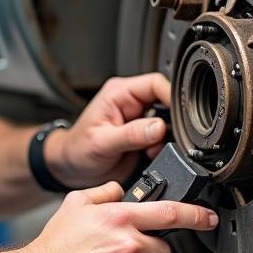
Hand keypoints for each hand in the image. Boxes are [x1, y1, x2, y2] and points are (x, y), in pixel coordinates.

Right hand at [19, 181, 217, 252]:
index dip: (196, 215)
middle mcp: (128, 245)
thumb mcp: (76, 203)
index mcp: (119, 218)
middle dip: (149, 251)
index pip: (169, 213)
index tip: (209, 218)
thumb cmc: (54, 246)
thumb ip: (105, 192)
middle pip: (163, 249)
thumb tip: (122, 191)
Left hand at [45, 73, 171, 188]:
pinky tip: (149, 155)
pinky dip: (162, 147)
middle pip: (166, 101)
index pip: (155, 83)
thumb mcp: (102, 142)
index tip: (180, 115)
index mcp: (119, 93)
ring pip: (167, 121)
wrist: (71, 168)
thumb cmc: (77, 149)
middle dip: (170, 122)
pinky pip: (163, 137)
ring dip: (165, 138)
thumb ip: (131, 134)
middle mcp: (131, 102)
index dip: (171, 96)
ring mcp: (138, 119)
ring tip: (150, 150)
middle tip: (162, 140)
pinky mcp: (143, 135)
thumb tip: (158, 128)